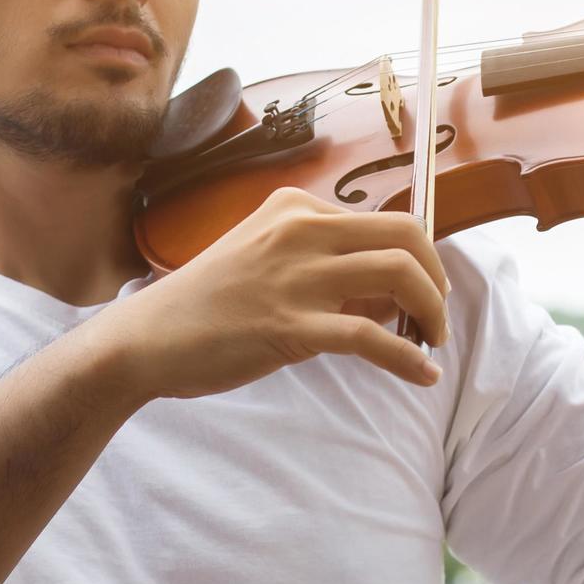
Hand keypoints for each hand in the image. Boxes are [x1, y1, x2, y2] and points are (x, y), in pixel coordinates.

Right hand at [94, 186, 449, 401]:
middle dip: (436, 278)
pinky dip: (408, 358)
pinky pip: (370, 338)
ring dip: (431, 312)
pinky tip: (424, 375)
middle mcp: (299, 230)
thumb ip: (324, 267)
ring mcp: (295, 276)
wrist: (147, 338)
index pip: (386, 221)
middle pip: (406, 236)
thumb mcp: (265, 260)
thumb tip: (391, 297)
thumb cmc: (208, 304)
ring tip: (433, 342)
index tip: (421, 295)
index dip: (418, 261)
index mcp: (295, 208)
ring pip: (398, 275)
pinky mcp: (288, 325)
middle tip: (436, 316)